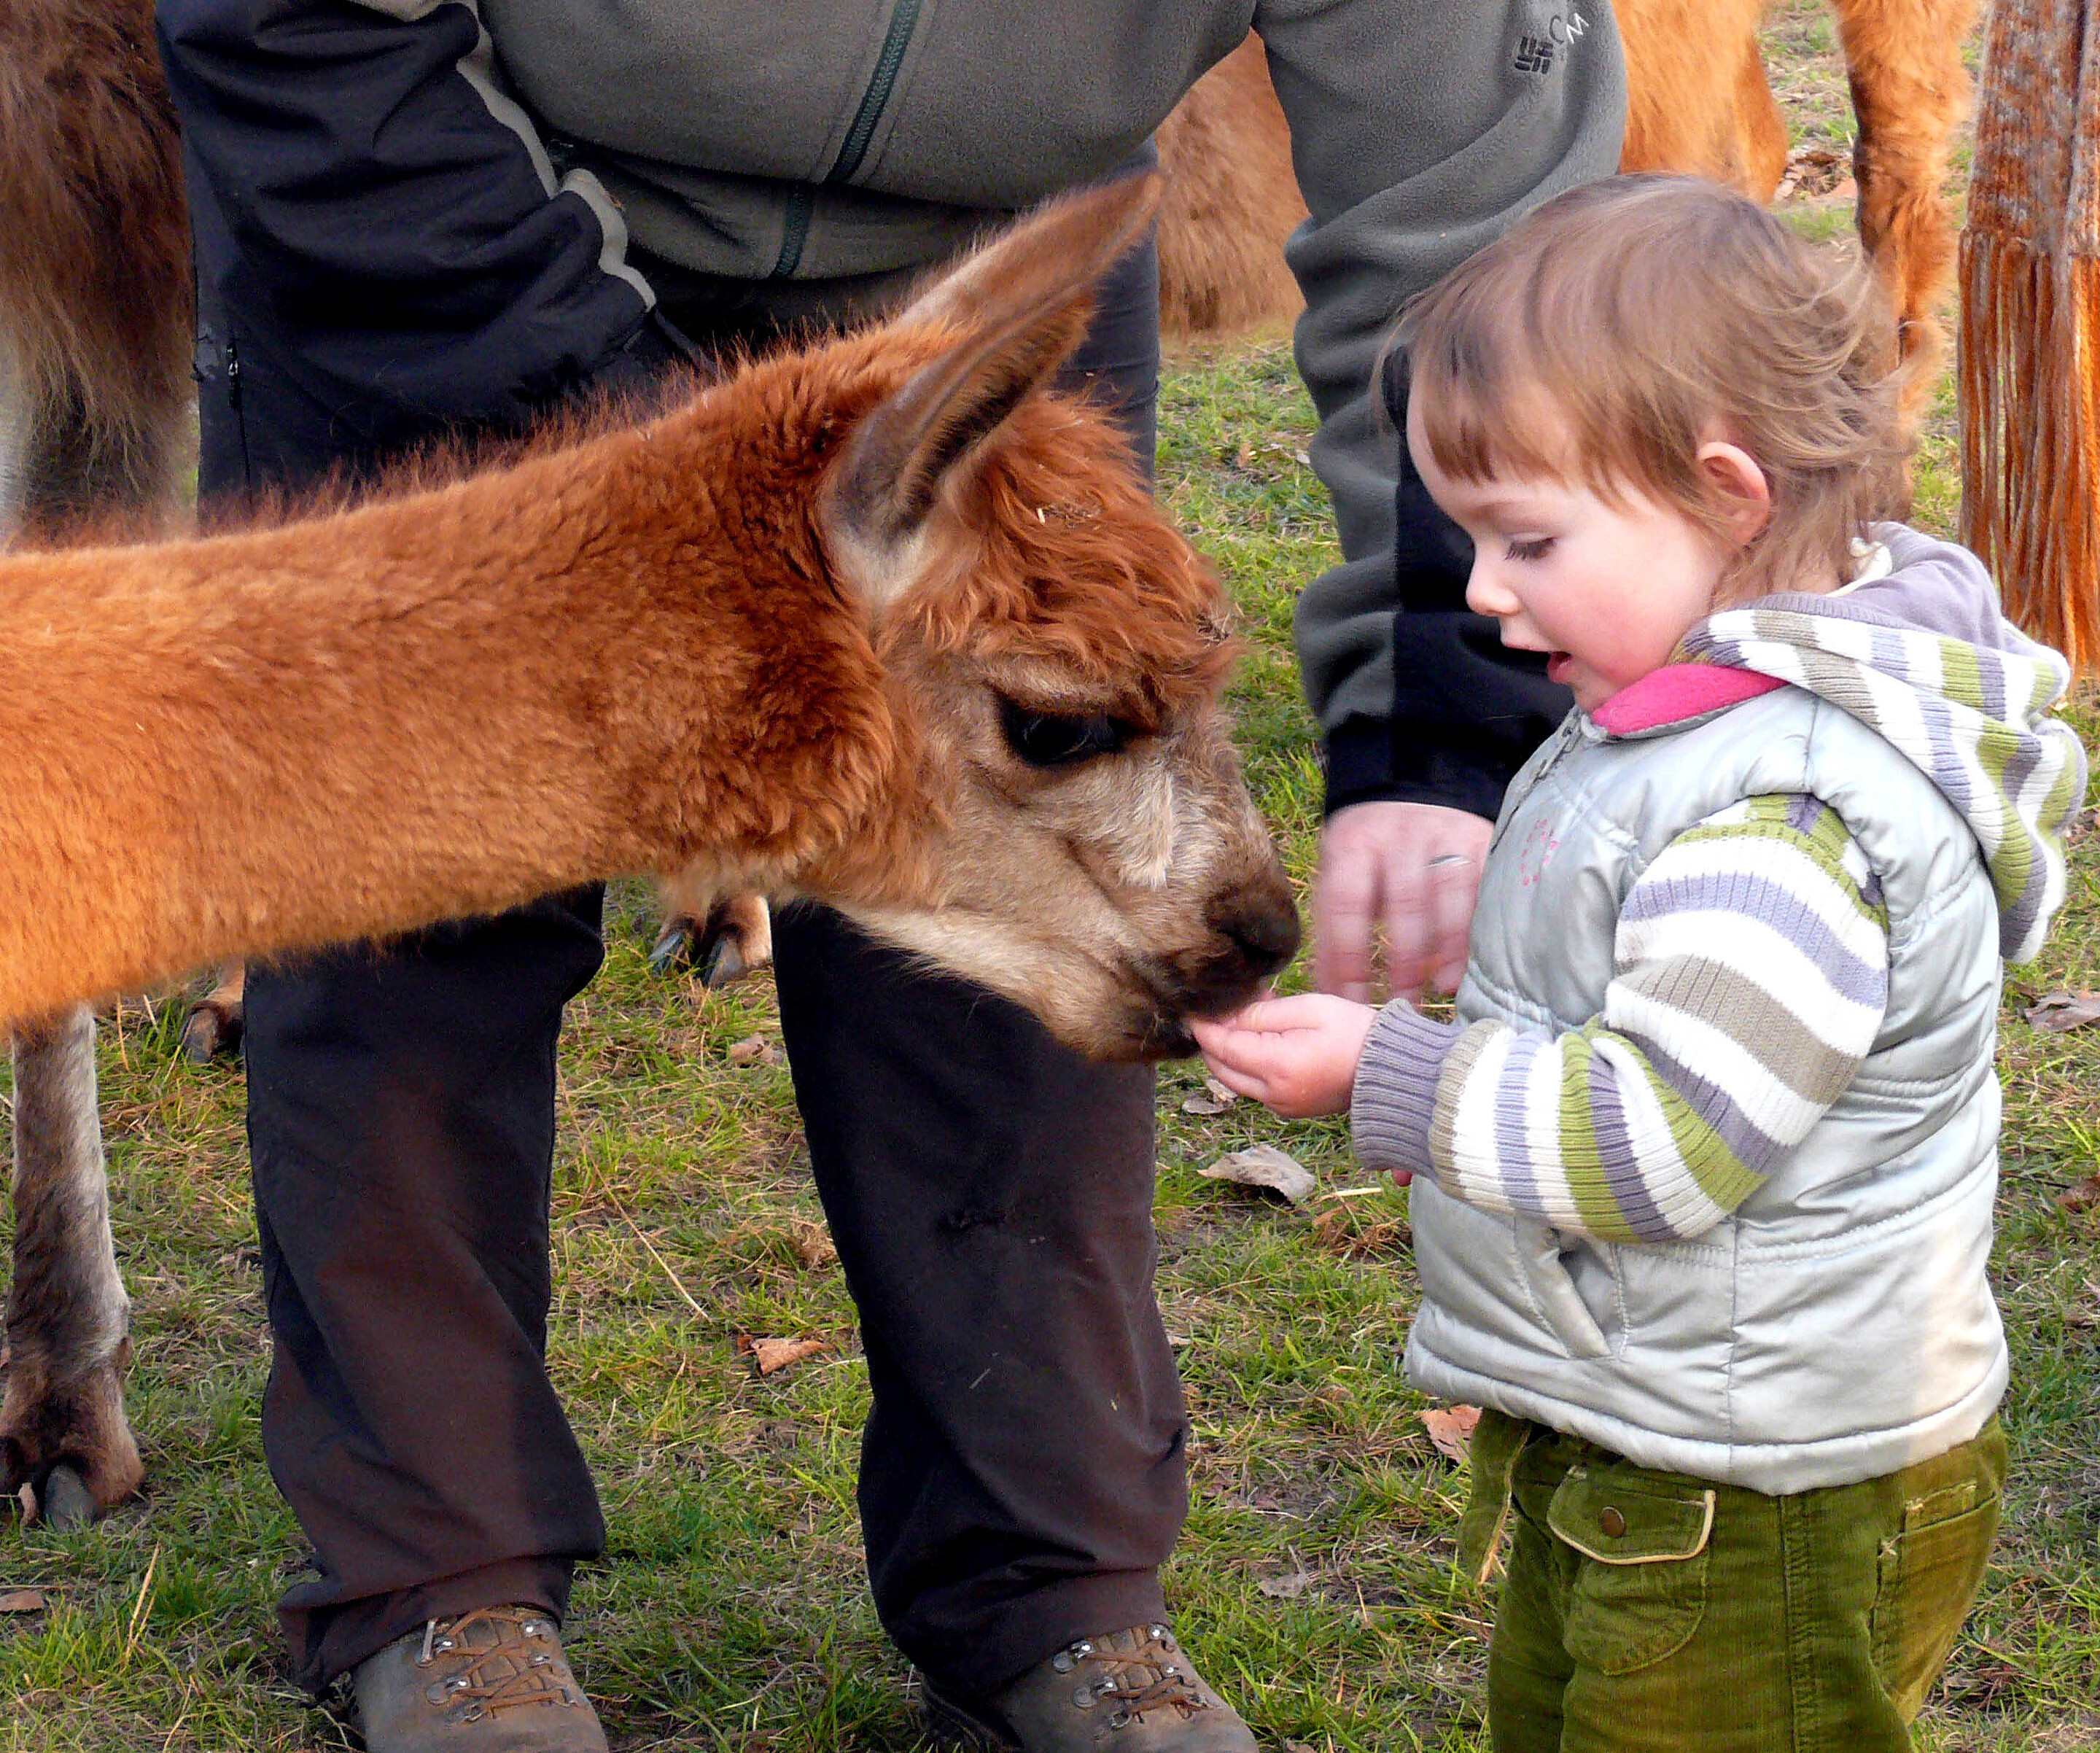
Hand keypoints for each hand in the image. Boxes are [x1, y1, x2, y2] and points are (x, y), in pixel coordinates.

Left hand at [1190, 993, 1376, 1118]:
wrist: (1391, 1070)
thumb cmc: (1355, 1033)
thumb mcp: (1309, 1010)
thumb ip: (1263, 1013)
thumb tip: (1227, 1016)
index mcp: (1276, 1067)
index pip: (1221, 1047)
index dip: (1203, 1027)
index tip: (1193, 1008)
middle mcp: (1273, 1094)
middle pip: (1222, 1068)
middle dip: (1214, 1040)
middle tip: (1224, 1009)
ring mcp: (1282, 1106)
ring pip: (1236, 1079)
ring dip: (1232, 1051)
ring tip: (1250, 1017)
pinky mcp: (1291, 1109)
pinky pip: (1257, 1087)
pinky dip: (1250, 1064)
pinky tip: (1266, 1037)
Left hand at [1313, 801, 1490, 1002]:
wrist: (1416, 781)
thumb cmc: (1370, 847)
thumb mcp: (1340, 870)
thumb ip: (1333, 926)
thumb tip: (1327, 990)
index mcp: (1354, 845)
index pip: (1347, 905)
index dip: (1349, 956)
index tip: (1353, 1001)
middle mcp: (1399, 837)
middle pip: (1404, 903)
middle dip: (1403, 960)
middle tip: (1402, 1003)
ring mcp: (1445, 836)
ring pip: (1449, 896)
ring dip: (1447, 948)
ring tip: (1443, 988)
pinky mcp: (1481, 839)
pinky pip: (1485, 888)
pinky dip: (1479, 928)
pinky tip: (1477, 961)